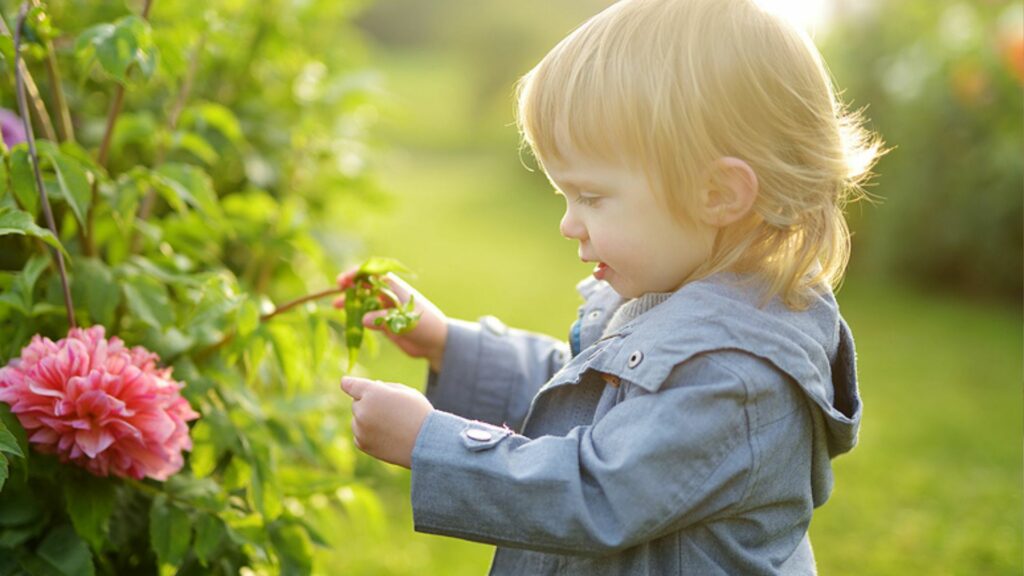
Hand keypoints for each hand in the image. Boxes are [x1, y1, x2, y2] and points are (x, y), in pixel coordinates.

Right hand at [334, 268, 448, 371]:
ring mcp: (386, 309)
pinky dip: (356, 316)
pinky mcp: (384, 323)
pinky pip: (366, 317)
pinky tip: (346, 320)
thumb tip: (362, 319)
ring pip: (364, 301)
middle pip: (366, 286)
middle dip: (351, 286)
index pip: (374, 274)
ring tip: (335, 305)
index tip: (346, 278)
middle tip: (337, 288)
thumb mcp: (405, 321)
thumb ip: (383, 319)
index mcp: (396, 288)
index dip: (359, 273)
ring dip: (350, 302)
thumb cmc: (426, 325)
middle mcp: (389, 296)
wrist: (436, 344)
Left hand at [340, 376, 432, 468]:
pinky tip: (387, 435)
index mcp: (372, 393)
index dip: (348, 383)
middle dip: (369, 404)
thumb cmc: (419, 414)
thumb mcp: (406, 392)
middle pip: (357, 403)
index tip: (345, 382)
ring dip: (368, 420)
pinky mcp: (362, 444)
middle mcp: (362, 410)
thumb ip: (386, 387)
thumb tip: (373, 387)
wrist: (426, 443)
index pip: (351, 385)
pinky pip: (360, 435)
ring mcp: (360, 429)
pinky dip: (368, 434)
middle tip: (391, 411)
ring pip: (358, 420)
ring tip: (392, 426)